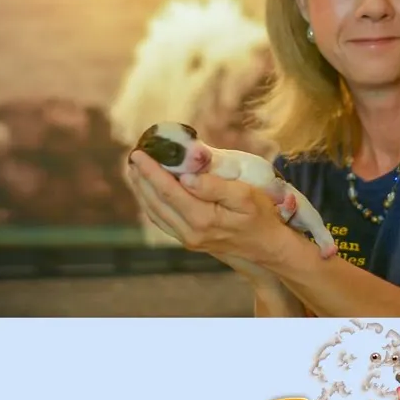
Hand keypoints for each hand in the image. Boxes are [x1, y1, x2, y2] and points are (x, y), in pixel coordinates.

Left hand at [126, 149, 294, 269]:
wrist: (267, 246)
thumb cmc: (260, 215)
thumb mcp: (245, 195)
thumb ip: (215, 186)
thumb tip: (186, 178)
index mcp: (203, 218)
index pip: (168, 191)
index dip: (150, 171)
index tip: (138, 153)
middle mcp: (190, 232)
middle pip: (156, 202)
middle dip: (141, 179)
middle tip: (132, 156)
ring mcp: (188, 239)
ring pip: (156, 213)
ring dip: (142, 191)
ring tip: (135, 170)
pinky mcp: (189, 241)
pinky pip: (163, 221)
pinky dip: (151, 204)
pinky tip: (149, 191)